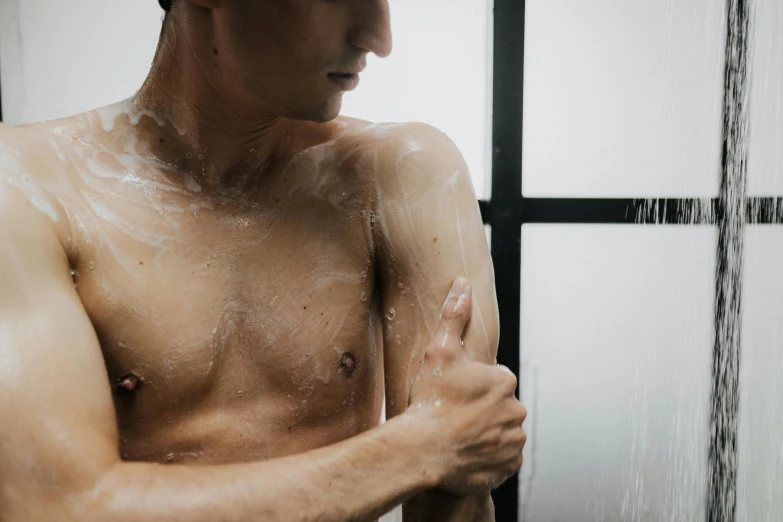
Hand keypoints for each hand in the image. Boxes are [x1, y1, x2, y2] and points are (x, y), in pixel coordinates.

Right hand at [406, 277, 526, 494]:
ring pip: (502, 432)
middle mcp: (516, 410)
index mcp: (505, 381)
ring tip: (458, 436)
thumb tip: (462, 285)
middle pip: (500, 406)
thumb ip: (453, 316)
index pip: (495, 380)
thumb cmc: (430, 401)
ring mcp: (514, 441)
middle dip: (482, 409)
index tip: (455, 393)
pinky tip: (467, 452)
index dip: (473, 385)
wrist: (423, 449)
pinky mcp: (508, 466)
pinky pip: (502, 459)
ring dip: (486, 433)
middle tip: (454, 415)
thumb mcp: (438, 351)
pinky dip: (489, 457)